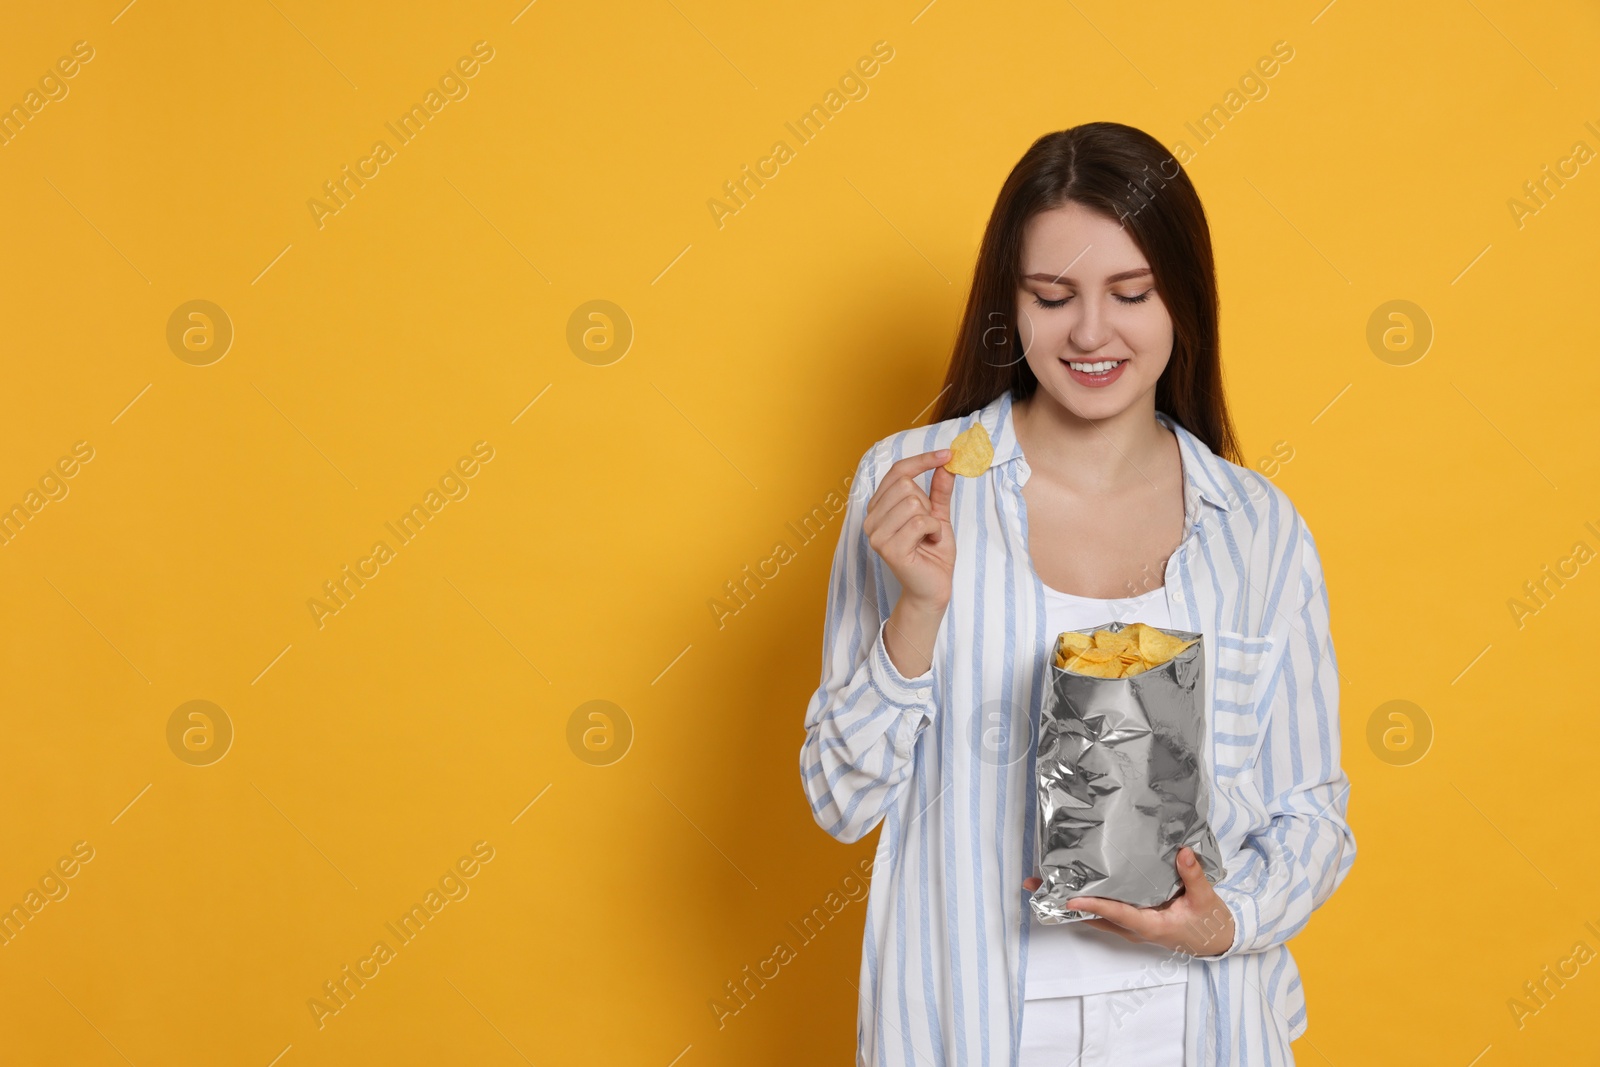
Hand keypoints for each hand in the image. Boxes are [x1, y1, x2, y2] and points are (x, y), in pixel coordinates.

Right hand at [864, 448, 956, 610]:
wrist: (933, 588)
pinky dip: (934, 531)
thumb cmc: (933, 554)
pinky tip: (929, 544)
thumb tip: (946, 463)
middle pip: (906, 485)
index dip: (923, 459)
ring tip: (928, 538)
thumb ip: (939, 490)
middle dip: (927, 504)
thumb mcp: (938, 515)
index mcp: (879, 507)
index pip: (897, 471)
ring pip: (913, 503)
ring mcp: (876, 534)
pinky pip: (919, 522)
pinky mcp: (887, 548)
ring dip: (932, 521)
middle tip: (928, 526)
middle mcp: (871, 518)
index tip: (949, 454)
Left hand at [1022, 846, 1235, 957]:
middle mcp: (1134, 928)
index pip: (1117, 914)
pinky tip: (1071, 888)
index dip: (1093, 906)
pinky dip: (1084, 902)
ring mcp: (1130, 926)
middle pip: (1094, 918)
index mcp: (1151, 925)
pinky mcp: (1131, 921)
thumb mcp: (1205, 899)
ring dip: (1069, 903)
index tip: (1069, 898)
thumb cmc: (1209, 922)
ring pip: (1094, 917)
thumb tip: (1183, 852)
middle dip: (1064, 903)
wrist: (1216, 940)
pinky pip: (1103, 914)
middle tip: (1034, 887)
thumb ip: (1193, 876)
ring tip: (1042, 885)